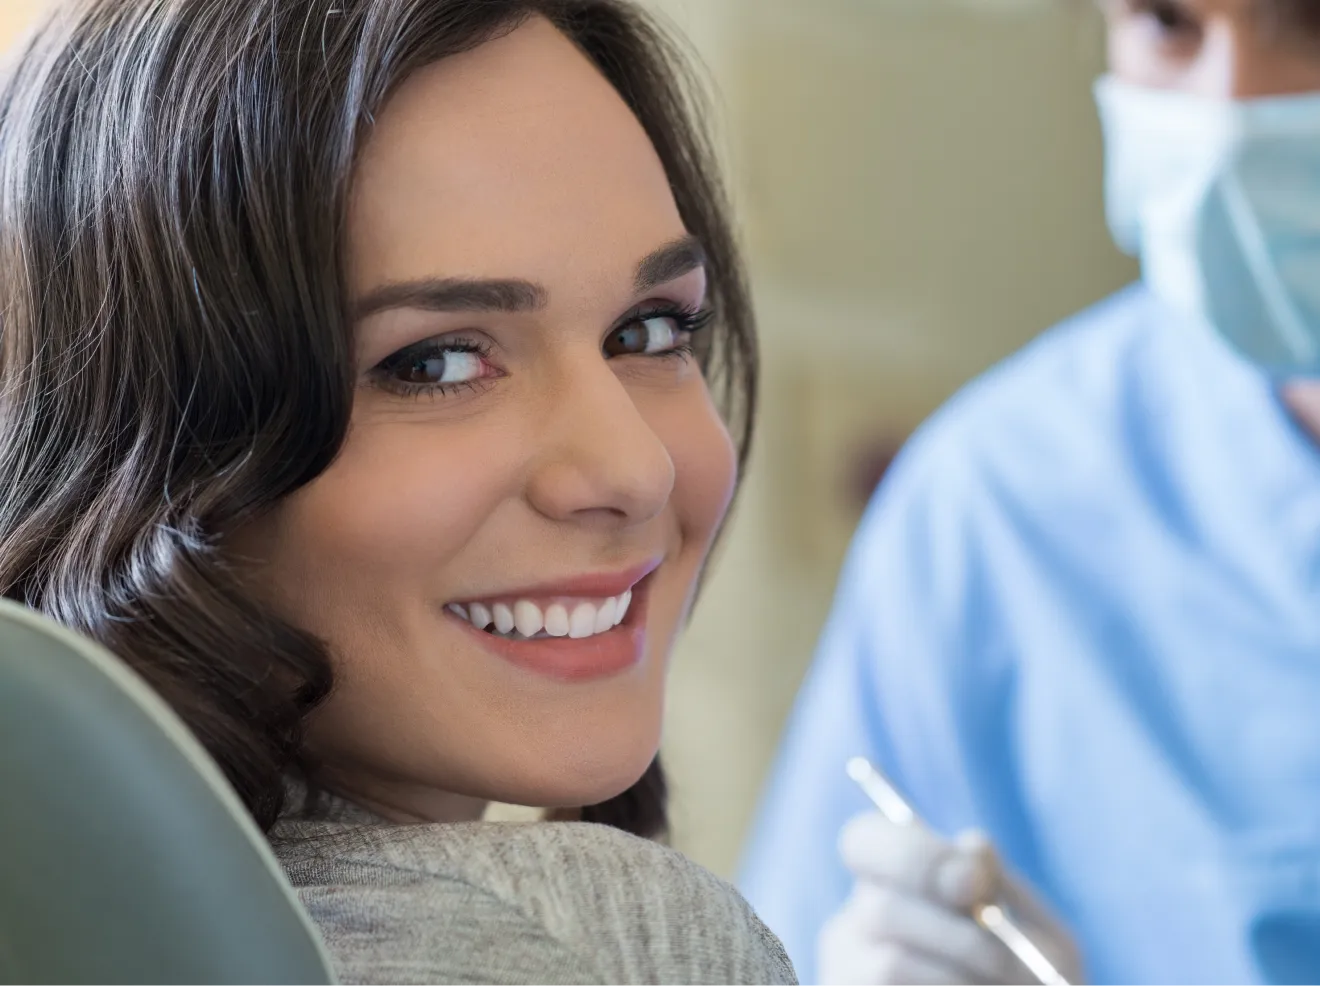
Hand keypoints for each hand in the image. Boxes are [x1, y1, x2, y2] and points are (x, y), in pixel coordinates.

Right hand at [818, 813, 1084, 985]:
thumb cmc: (1035, 984)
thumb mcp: (1034, 933)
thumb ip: (1001, 886)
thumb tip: (971, 844)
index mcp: (893, 884)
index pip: (863, 840)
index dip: (914, 853)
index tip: (972, 883)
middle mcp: (856, 924)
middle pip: (879, 906)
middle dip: (954, 934)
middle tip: (999, 959)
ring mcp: (846, 972)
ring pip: (891, 964)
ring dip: (958, 977)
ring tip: (994, 983)